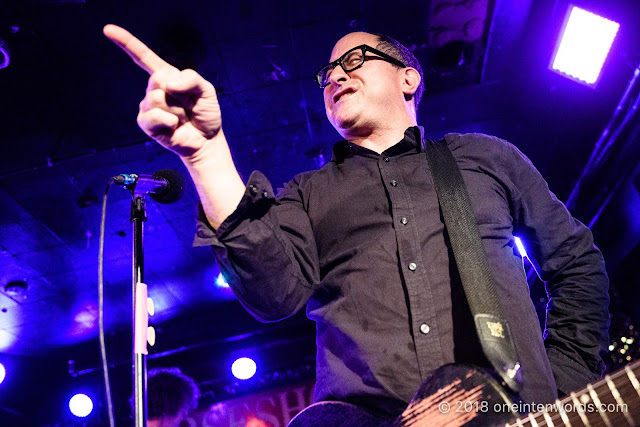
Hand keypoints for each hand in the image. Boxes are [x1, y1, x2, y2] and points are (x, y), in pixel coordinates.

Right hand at [103, 24, 220, 161]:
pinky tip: (175, 126)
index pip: (144, 57)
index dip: (126, 42)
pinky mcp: (145, 123)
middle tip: (189, 105)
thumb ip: (192, 79)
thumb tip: (168, 84)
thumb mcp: (206, 90)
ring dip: (178, 110)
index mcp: (166, 76)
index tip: (107, 29)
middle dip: (180, 94)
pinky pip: (155, 115)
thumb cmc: (205, 113)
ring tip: (183, 117)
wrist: (206, 139)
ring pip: (158, 98)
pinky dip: (170, 121)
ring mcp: (147, 105)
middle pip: (159, 79)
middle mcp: (153, 89)